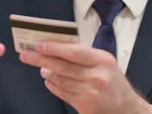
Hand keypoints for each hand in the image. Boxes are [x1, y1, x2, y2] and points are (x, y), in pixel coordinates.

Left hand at [19, 42, 151, 113]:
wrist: (125, 107)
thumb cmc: (112, 80)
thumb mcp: (104, 61)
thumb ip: (82, 55)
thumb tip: (55, 49)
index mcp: (102, 60)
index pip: (73, 51)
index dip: (54, 48)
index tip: (39, 45)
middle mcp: (97, 76)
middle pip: (62, 66)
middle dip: (40, 59)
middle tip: (26, 55)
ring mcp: (90, 92)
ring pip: (60, 80)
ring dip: (46, 73)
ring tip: (41, 68)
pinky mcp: (84, 105)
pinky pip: (62, 93)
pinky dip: (52, 85)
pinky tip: (49, 81)